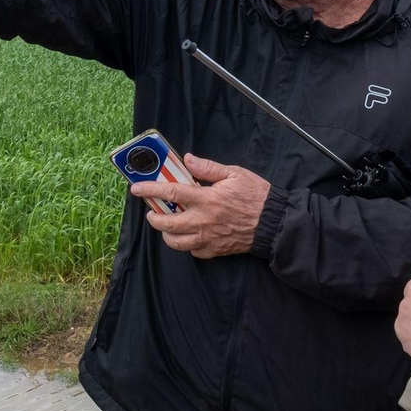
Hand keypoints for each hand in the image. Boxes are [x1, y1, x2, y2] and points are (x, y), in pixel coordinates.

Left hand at [131, 153, 270, 258]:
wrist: (273, 223)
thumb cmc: (256, 196)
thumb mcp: (234, 174)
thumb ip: (208, 168)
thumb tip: (187, 160)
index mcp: (206, 198)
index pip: (171, 192)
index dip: (150, 190)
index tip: (137, 188)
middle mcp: (203, 221)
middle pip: (166, 224)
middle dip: (154, 218)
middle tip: (153, 212)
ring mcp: (208, 238)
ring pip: (176, 242)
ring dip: (167, 234)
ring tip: (168, 225)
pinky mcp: (215, 250)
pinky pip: (192, 251)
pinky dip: (187, 244)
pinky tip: (189, 235)